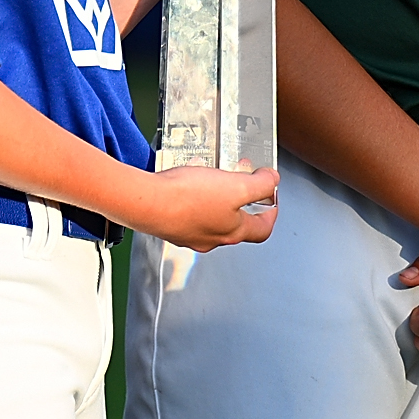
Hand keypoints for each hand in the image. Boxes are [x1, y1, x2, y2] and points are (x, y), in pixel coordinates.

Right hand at [137, 165, 280, 251]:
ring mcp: (190, 235)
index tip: (271, 200)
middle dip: (243, 202)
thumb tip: (272, 182)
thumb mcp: (236, 186)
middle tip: (242, 183)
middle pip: (237, 224)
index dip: (271, 214)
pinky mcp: (171, 226)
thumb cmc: (188, 198)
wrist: (147, 203)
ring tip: (214, 179)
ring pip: (212, 218)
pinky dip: (195, 198)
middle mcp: (212, 239)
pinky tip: (189, 183)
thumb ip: (260, 185)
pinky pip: (190, 213)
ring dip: (218, 199)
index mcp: (233, 232)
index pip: (262, 230)